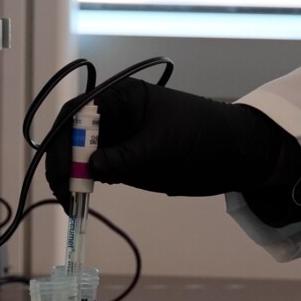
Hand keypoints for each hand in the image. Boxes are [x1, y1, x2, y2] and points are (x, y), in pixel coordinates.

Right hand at [44, 78, 300, 218]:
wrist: (239, 155)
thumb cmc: (204, 142)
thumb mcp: (159, 153)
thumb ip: (121, 160)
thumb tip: (88, 168)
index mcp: (121, 97)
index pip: (75, 114)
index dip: (61, 142)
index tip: (62, 173)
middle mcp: (114, 112)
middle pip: (71, 134)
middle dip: (62, 164)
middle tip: (65, 196)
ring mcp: (119, 134)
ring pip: (80, 153)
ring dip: (71, 176)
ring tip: (72, 203)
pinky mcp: (126, 155)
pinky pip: (96, 166)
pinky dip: (86, 182)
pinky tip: (82, 199)